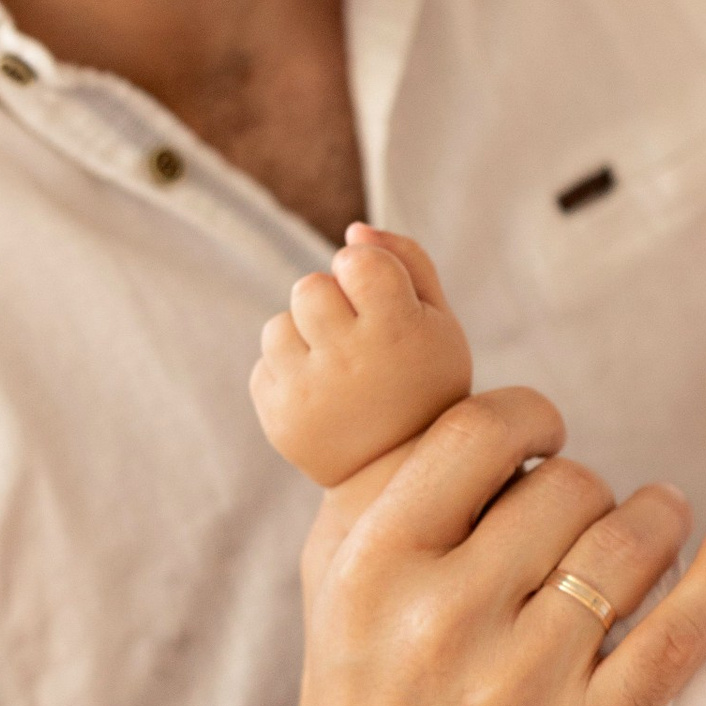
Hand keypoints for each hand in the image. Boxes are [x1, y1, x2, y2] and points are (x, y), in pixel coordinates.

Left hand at [251, 222, 474, 489]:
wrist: (402, 476)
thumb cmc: (426, 384)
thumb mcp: (440, 323)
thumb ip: (408, 262)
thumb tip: (352, 229)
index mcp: (401, 333)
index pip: (356, 260)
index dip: (362, 268)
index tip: (377, 295)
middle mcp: (352, 362)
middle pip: (307, 287)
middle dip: (327, 301)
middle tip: (356, 337)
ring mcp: (311, 393)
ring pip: (278, 326)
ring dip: (303, 339)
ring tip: (339, 371)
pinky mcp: (280, 418)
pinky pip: (265, 366)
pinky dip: (289, 375)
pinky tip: (323, 398)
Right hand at [277, 384, 705, 705]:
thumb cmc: (364, 681)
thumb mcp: (338, 567)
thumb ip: (394, 474)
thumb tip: (491, 399)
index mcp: (377, 562)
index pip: (482, 434)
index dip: (531, 416)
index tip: (545, 435)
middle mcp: (445, 620)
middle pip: (568, 487)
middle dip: (588, 486)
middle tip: (585, 512)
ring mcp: (520, 687)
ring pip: (630, 544)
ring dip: (658, 517)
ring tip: (655, 522)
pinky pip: (677, 635)